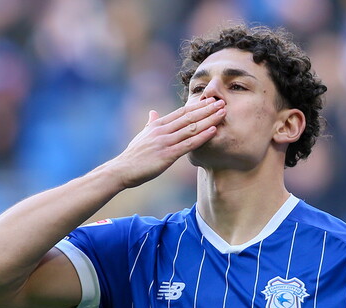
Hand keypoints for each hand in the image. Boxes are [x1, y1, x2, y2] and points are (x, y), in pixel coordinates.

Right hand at [111, 97, 225, 187]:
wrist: (122, 169)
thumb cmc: (133, 155)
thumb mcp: (142, 135)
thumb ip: (150, 123)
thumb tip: (153, 112)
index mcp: (158, 125)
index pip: (181, 112)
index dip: (197, 105)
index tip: (210, 100)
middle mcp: (163, 130)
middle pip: (189, 116)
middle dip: (207, 109)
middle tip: (222, 102)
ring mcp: (165, 142)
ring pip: (191, 128)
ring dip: (209, 119)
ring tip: (223, 113)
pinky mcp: (167, 155)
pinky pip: (189, 144)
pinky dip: (202, 136)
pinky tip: (213, 131)